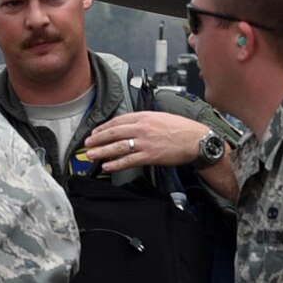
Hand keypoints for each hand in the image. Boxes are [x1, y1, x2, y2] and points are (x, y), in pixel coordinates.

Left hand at [85, 111, 213, 173]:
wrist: (195, 140)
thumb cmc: (181, 129)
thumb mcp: (160, 117)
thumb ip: (144, 120)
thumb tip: (130, 126)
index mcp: (144, 116)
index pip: (118, 120)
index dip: (103, 127)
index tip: (95, 132)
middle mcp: (142, 128)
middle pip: (113, 133)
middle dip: (97, 139)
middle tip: (87, 144)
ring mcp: (144, 142)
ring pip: (117, 147)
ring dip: (102, 152)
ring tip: (91, 155)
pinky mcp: (149, 156)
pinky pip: (128, 160)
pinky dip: (115, 164)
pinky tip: (107, 166)